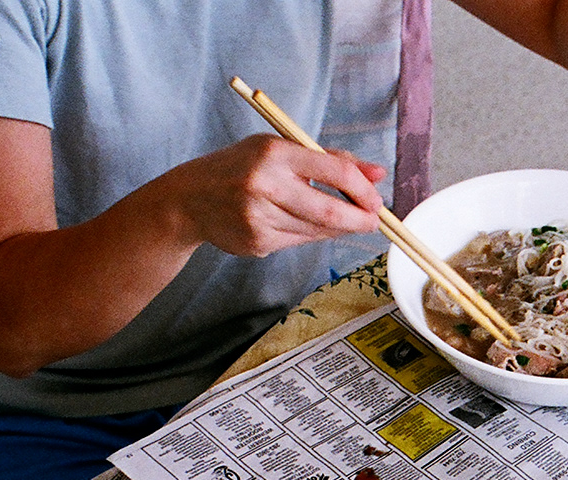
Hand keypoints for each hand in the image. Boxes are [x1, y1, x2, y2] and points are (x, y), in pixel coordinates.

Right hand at [168, 135, 385, 256]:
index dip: (363, 191)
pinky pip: (298, 241)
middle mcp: (265, 183)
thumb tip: (378, 174)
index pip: (336, 171)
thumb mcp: (281, 150)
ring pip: (316, 230)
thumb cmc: (242, 167)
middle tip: (372, 222)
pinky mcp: (256, 240)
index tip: (376, 201)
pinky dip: (309, 235)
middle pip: (329, 210)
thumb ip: (330, 161)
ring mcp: (258, 215)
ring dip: (335, 228)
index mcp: (275, 152)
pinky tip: (299, 223)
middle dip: (359, 220)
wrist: (190, 198)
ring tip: (337, 219)